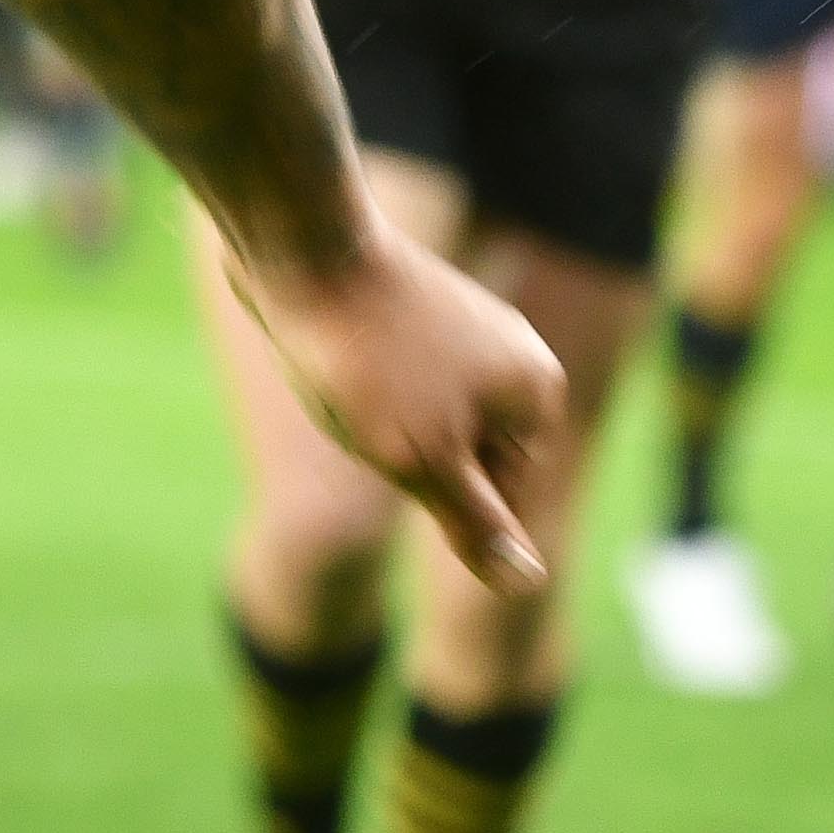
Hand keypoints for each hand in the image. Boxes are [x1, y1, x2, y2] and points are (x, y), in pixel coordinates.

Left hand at [234, 222, 567, 594]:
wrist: (296, 251)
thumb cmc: (364, 364)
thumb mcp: (424, 463)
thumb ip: (477, 523)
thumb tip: (526, 581)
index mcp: (537, 392)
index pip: (501, 498)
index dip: (437, 495)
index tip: (398, 445)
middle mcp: (514, 352)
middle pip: (463, 458)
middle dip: (408, 459)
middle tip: (369, 414)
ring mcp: (464, 324)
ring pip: (421, 422)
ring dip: (376, 425)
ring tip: (346, 383)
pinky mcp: (410, 308)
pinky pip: (390, 381)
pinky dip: (358, 388)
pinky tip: (330, 360)